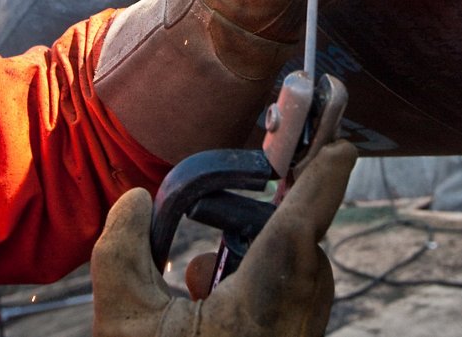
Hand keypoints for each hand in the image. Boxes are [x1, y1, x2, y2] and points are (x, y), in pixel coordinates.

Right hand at [91, 140, 357, 336]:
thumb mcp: (125, 322)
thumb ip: (120, 249)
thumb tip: (135, 200)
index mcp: (263, 303)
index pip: (305, 221)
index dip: (324, 176)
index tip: (340, 143)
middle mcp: (296, 315)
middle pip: (298, 237)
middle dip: (266, 217)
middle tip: (228, 205)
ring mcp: (303, 331)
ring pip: (295, 264)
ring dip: (256, 252)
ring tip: (199, 281)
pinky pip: (291, 292)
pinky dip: (257, 280)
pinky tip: (207, 300)